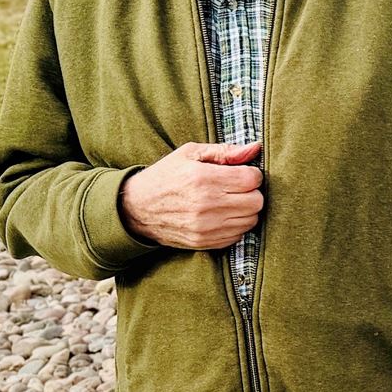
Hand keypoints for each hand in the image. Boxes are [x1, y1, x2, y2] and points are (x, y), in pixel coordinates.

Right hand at [121, 142, 262, 248]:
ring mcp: (205, 227)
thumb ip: (225, 151)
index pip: (252, 179)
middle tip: (236, 188)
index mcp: (203, 178)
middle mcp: (206, 205)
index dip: (251, 174)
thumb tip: (255, 148)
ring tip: (228, 201)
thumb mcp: (190, 154)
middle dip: (251, 192)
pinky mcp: (204, 242)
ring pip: (251, 220)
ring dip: (245, 210)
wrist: (136, 208)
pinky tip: (221, 215)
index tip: (241, 173)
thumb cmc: (165, 176)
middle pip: (256, 201)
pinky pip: (238, 235)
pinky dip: (235, 225)